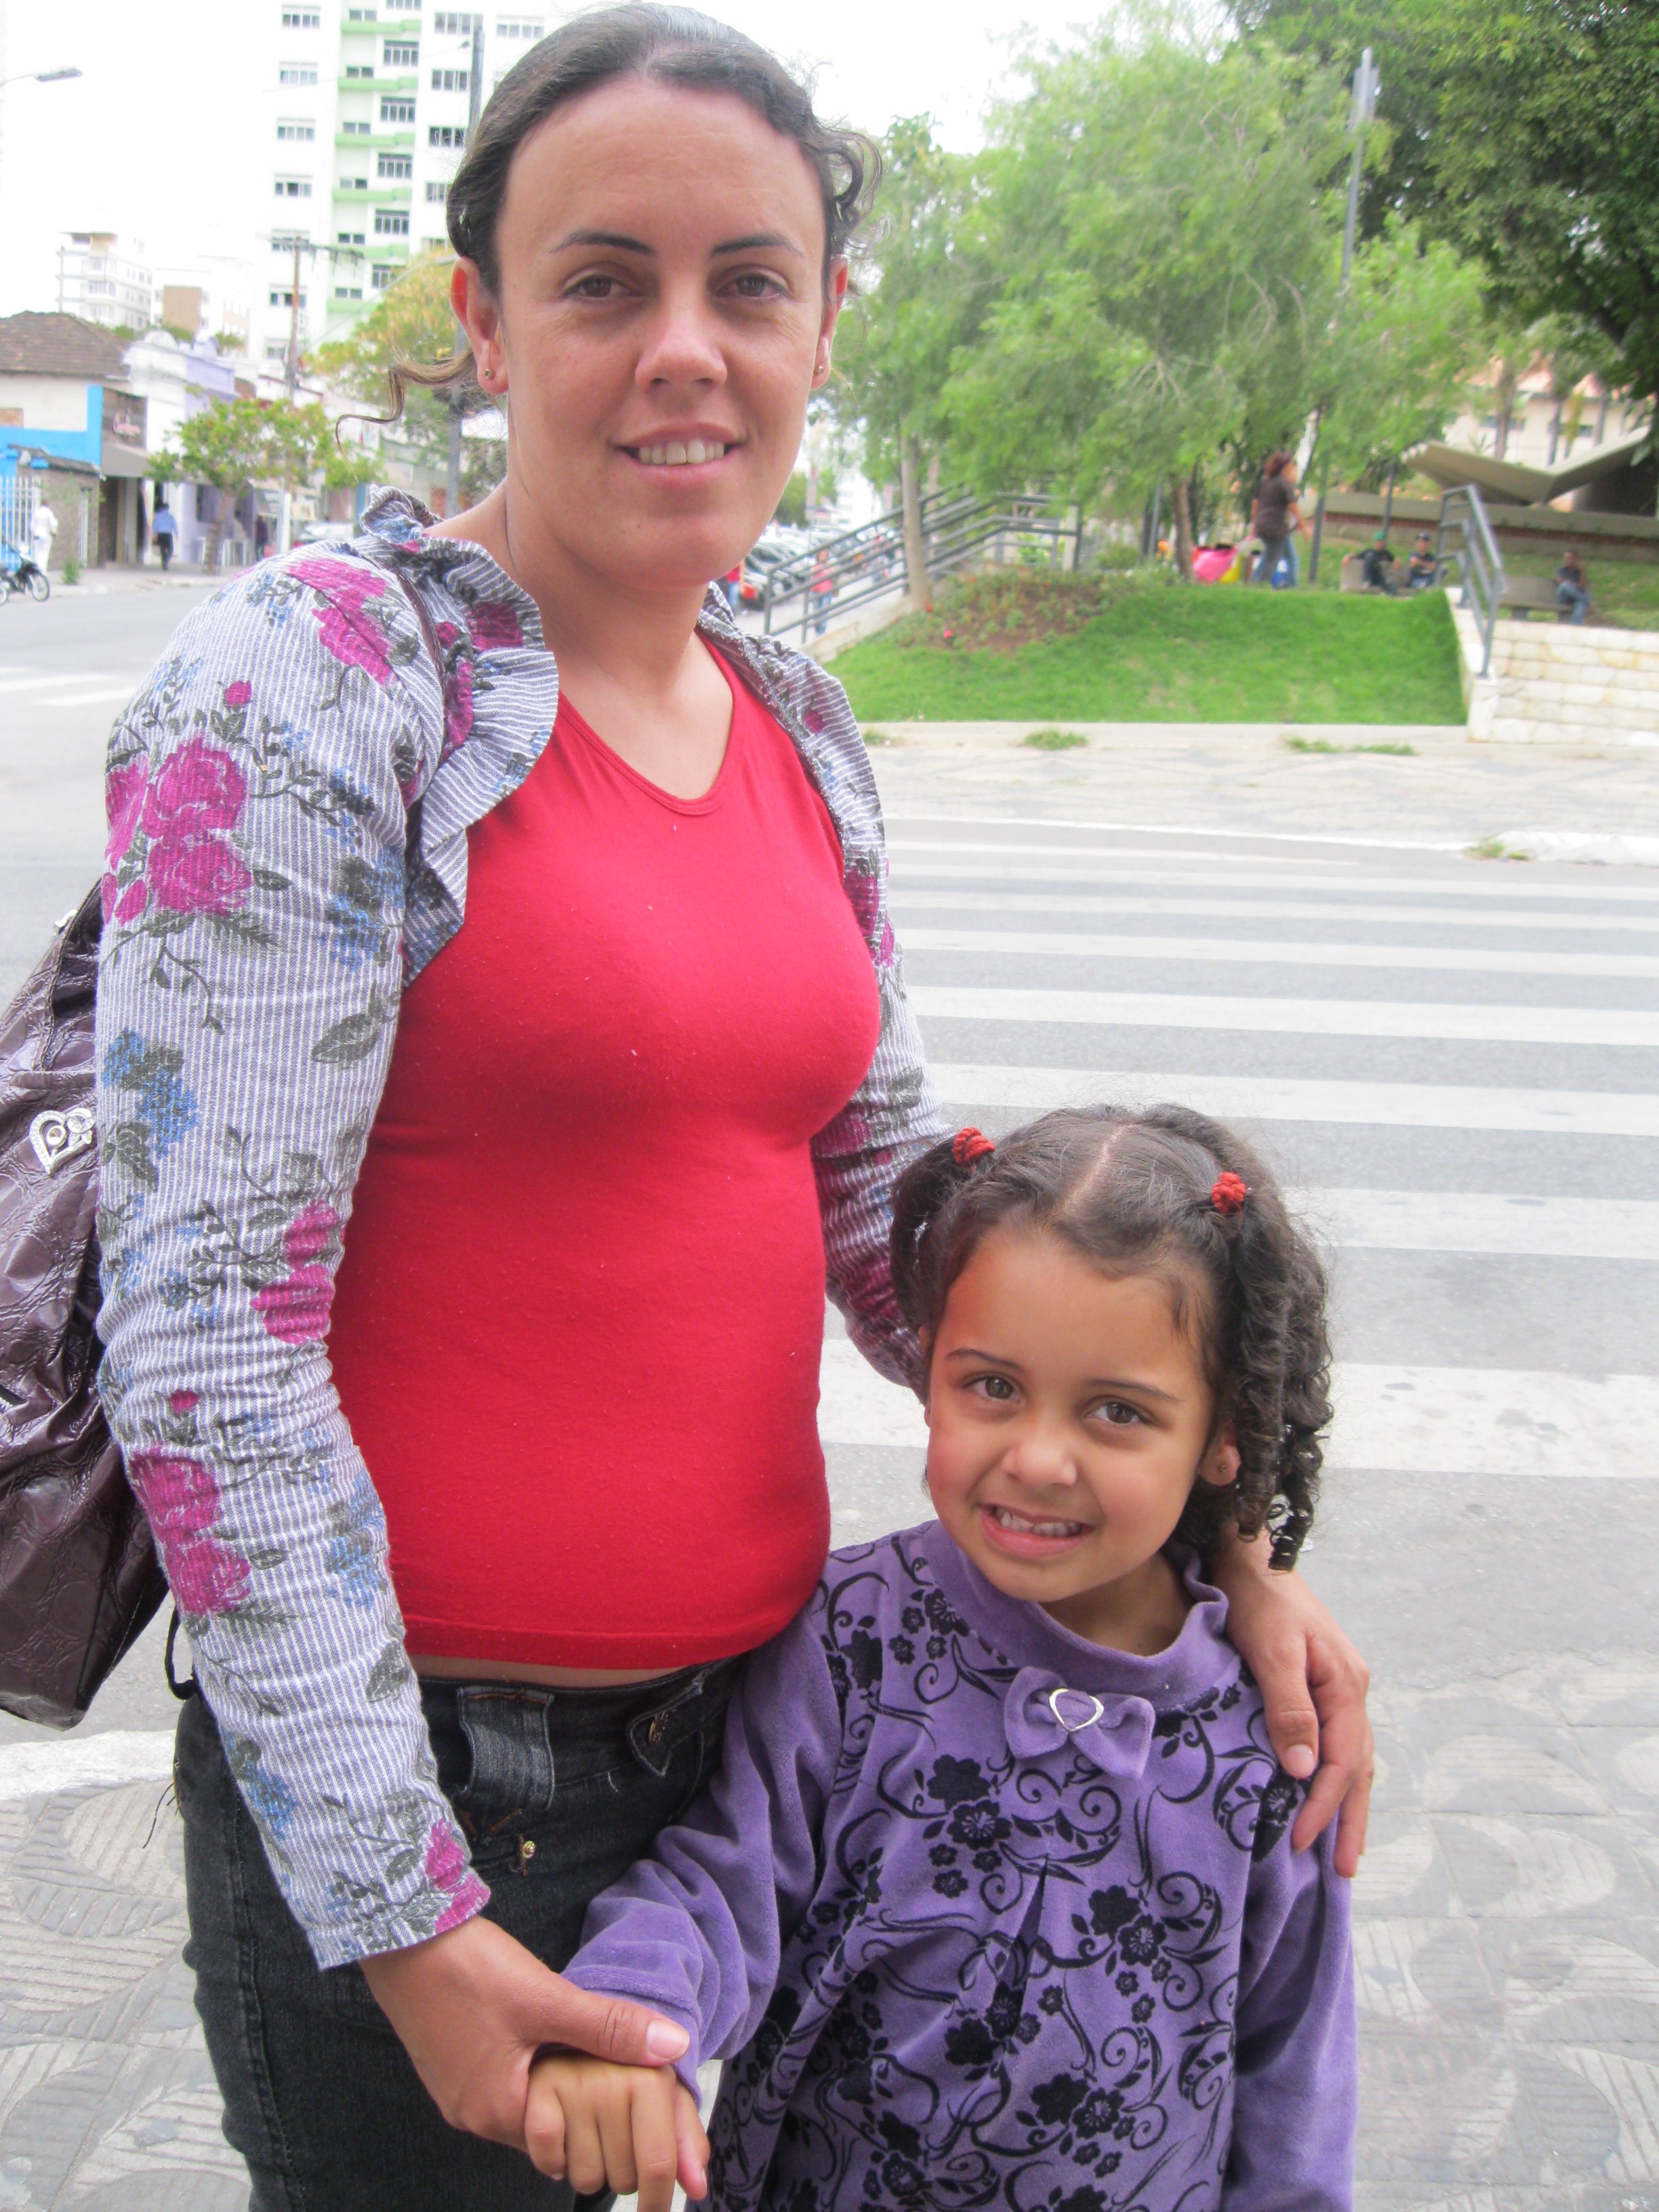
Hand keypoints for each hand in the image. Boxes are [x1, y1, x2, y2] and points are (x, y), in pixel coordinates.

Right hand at [359, 1914, 691, 2156]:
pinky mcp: (451, 2066)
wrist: (403, 1936)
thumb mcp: (547, 1999)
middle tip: (618, 2067)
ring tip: (588, 2047)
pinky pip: (503, 2082)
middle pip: (546, 2126)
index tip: (633, 2090)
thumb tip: (674, 2045)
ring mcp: (458, 2093)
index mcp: (497, 2113)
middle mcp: (474, 2116)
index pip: (567, 2142)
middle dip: (582, 2101)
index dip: (604, 2120)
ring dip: (556, 2081)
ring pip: (527, 2101)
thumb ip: (610, 2027)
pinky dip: (530, 2067)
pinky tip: (547, 2036)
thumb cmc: (469, 1970)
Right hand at [526, 2053, 709, 2208]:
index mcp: (650, 2076)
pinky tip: (560, 2134)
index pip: (659, 2163)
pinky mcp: (533, 2088)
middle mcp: (611, 2077)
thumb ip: (681, 2130)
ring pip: (585, 2177)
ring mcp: (570, 2082)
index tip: (653, 2211)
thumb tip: (698, 2185)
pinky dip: (552, 2159)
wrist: (556, 2007)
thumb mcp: (657, 2083)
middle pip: (623, 2178)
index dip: (659, 2199)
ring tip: (586, 2126)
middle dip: (621, 2171)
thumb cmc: (617, 2057)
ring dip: (586, 2167)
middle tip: (612, 2133)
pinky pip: (547, 2157)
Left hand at [1210, 1533, 1372, 1876]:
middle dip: (1350, 1818)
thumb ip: (1289, 1707)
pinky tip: (1321, 1792)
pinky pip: (1334, 1740)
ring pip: (1350, 1756)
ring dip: (1345, 1802)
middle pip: (1358, 1766)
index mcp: (1346, 1684)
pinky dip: (1332, 1774)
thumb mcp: (1273, 1650)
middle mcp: (1350, 1688)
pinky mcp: (1318, 1682)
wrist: (1248, 1554)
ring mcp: (1337, 1685)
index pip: (1342, 1761)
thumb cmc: (1258, 1598)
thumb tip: (1303, 1770)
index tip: (1304, 1843)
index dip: (1325, 1805)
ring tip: (1341, 1848)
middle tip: (1343, 1871)